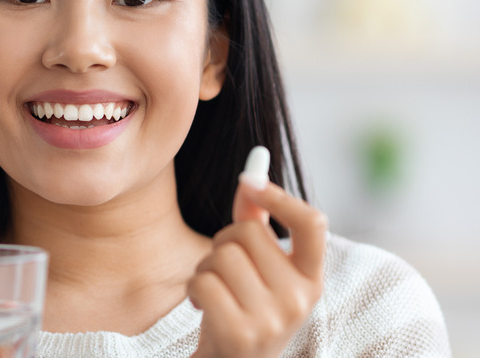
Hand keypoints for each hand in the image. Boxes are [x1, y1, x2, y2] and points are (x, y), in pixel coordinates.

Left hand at [187, 179, 327, 357]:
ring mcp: (271, 320)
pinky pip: (203, 281)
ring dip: (205, 266)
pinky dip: (194, 288)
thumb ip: (256, 221)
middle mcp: (299, 300)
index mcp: (311, 279)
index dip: (279, 196)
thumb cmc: (242, 307)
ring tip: (214, 290)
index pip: (311, 223)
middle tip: (224, 269)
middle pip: (246, 231)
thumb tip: (251, 171)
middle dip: (222, 242)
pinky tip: (202, 305)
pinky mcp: (239, 334)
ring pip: (221, 255)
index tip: (248, 180)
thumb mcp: (258, 268)